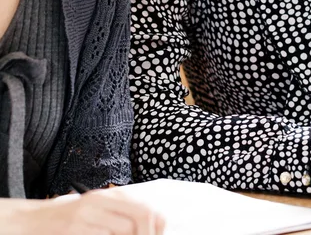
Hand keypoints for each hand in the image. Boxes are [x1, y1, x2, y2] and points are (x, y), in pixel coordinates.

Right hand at [7, 188, 164, 234]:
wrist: (37, 220)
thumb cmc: (72, 219)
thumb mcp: (99, 211)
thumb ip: (121, 215)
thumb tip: (153, 224)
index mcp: (111, 195)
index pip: (146, 208)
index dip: (157, 226)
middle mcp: (102, 200)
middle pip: (139, 217)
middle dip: (146, 234)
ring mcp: (88, 214)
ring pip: (124, 229)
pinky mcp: (75, 228)